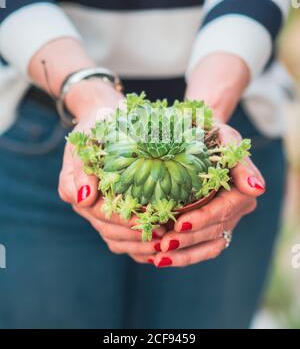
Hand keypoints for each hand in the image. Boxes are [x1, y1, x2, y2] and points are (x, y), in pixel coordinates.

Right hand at [58, 79, 165, 257]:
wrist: (104, 115)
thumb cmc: (95, 127)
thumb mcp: (85, 141)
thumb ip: (80, 169)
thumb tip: (82, 199)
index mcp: (80, 191)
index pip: (102, 215)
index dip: (125, 223)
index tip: (150, 222)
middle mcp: (89, 205)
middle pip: (111, 232)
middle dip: (136, 238)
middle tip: (165, 236)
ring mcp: (102, 210)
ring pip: (117, 240)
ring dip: (139, 245)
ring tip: (165, 242)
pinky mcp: (115, 210)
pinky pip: (123, 237)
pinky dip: (139, 245)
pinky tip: (158, 245)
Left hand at [148, 124, 264, 267]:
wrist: (201, 137)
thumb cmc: (213, 135)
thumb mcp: (228, 140)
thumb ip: (242, 164)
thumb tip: (257, 189)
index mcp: (242, 192)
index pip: (223, 211)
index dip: (203, 219)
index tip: (180, 223)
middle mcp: (236, 210)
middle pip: (214, 231)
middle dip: (189, 240)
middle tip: (162, 244)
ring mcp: (224, 220)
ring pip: (209, 245)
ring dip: (184, 254)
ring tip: (159, 258)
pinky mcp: (209, 226)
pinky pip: (200, 246)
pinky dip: (182, 254)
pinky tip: (159, 258)